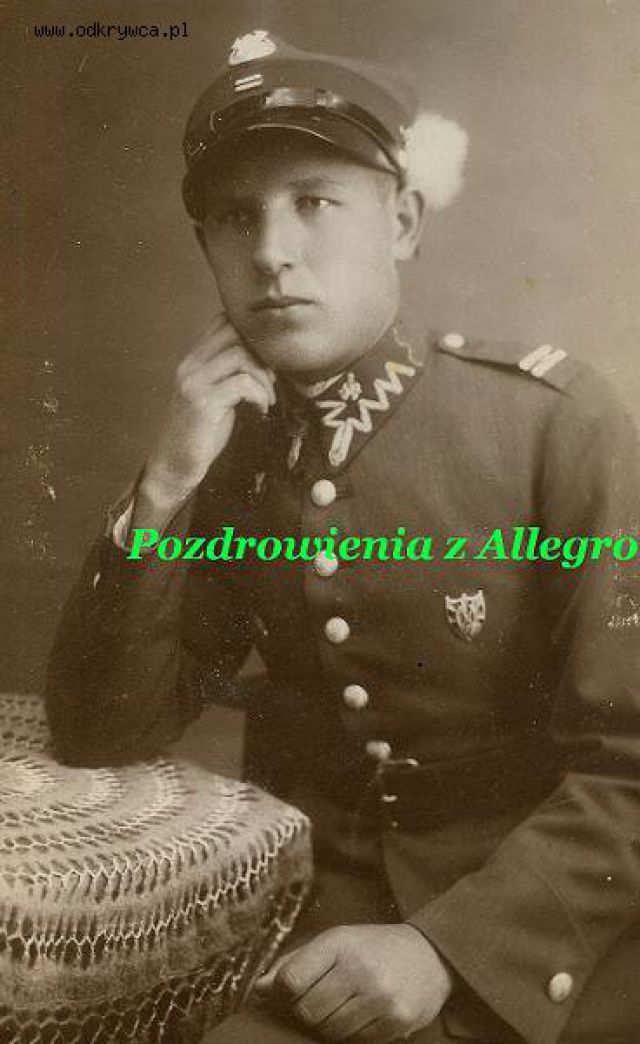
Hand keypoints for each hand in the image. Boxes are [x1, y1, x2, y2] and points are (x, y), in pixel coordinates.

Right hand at [139, 313, 275, 511]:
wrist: (174, 465)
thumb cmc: (201, 434)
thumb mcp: (215, 395)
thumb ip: (229, 374)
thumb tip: (266, 359)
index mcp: (193, 360)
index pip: (222, 322)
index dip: (251, 335)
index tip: (265, 361)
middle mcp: (190, 365)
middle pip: (234, 332)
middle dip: (261, 353)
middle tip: (271, 379)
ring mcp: (194, 382)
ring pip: (240, 356)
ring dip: (263, 377)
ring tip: (267, 398)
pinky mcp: (203, 402)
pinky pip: (242, 383)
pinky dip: (259, 395)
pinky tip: (261, 410)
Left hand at [254, 924, 452, 1041]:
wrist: (430, 955)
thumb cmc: (374, 947)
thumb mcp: (336, 941)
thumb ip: (297, 962)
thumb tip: (260, 988)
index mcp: (339, 943)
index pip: (291, 980)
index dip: (282, 994)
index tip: (288, 994)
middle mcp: (359, 969)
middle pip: (307, 1011)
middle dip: (306, 1012)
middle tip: (317, 1003)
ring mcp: (379, 997)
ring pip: (330, 1032)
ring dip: (329, 1025)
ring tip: (341, 1007)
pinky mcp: (396, 1021)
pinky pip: (357, 1041)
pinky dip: (353, 1033)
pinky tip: (362, 1014)